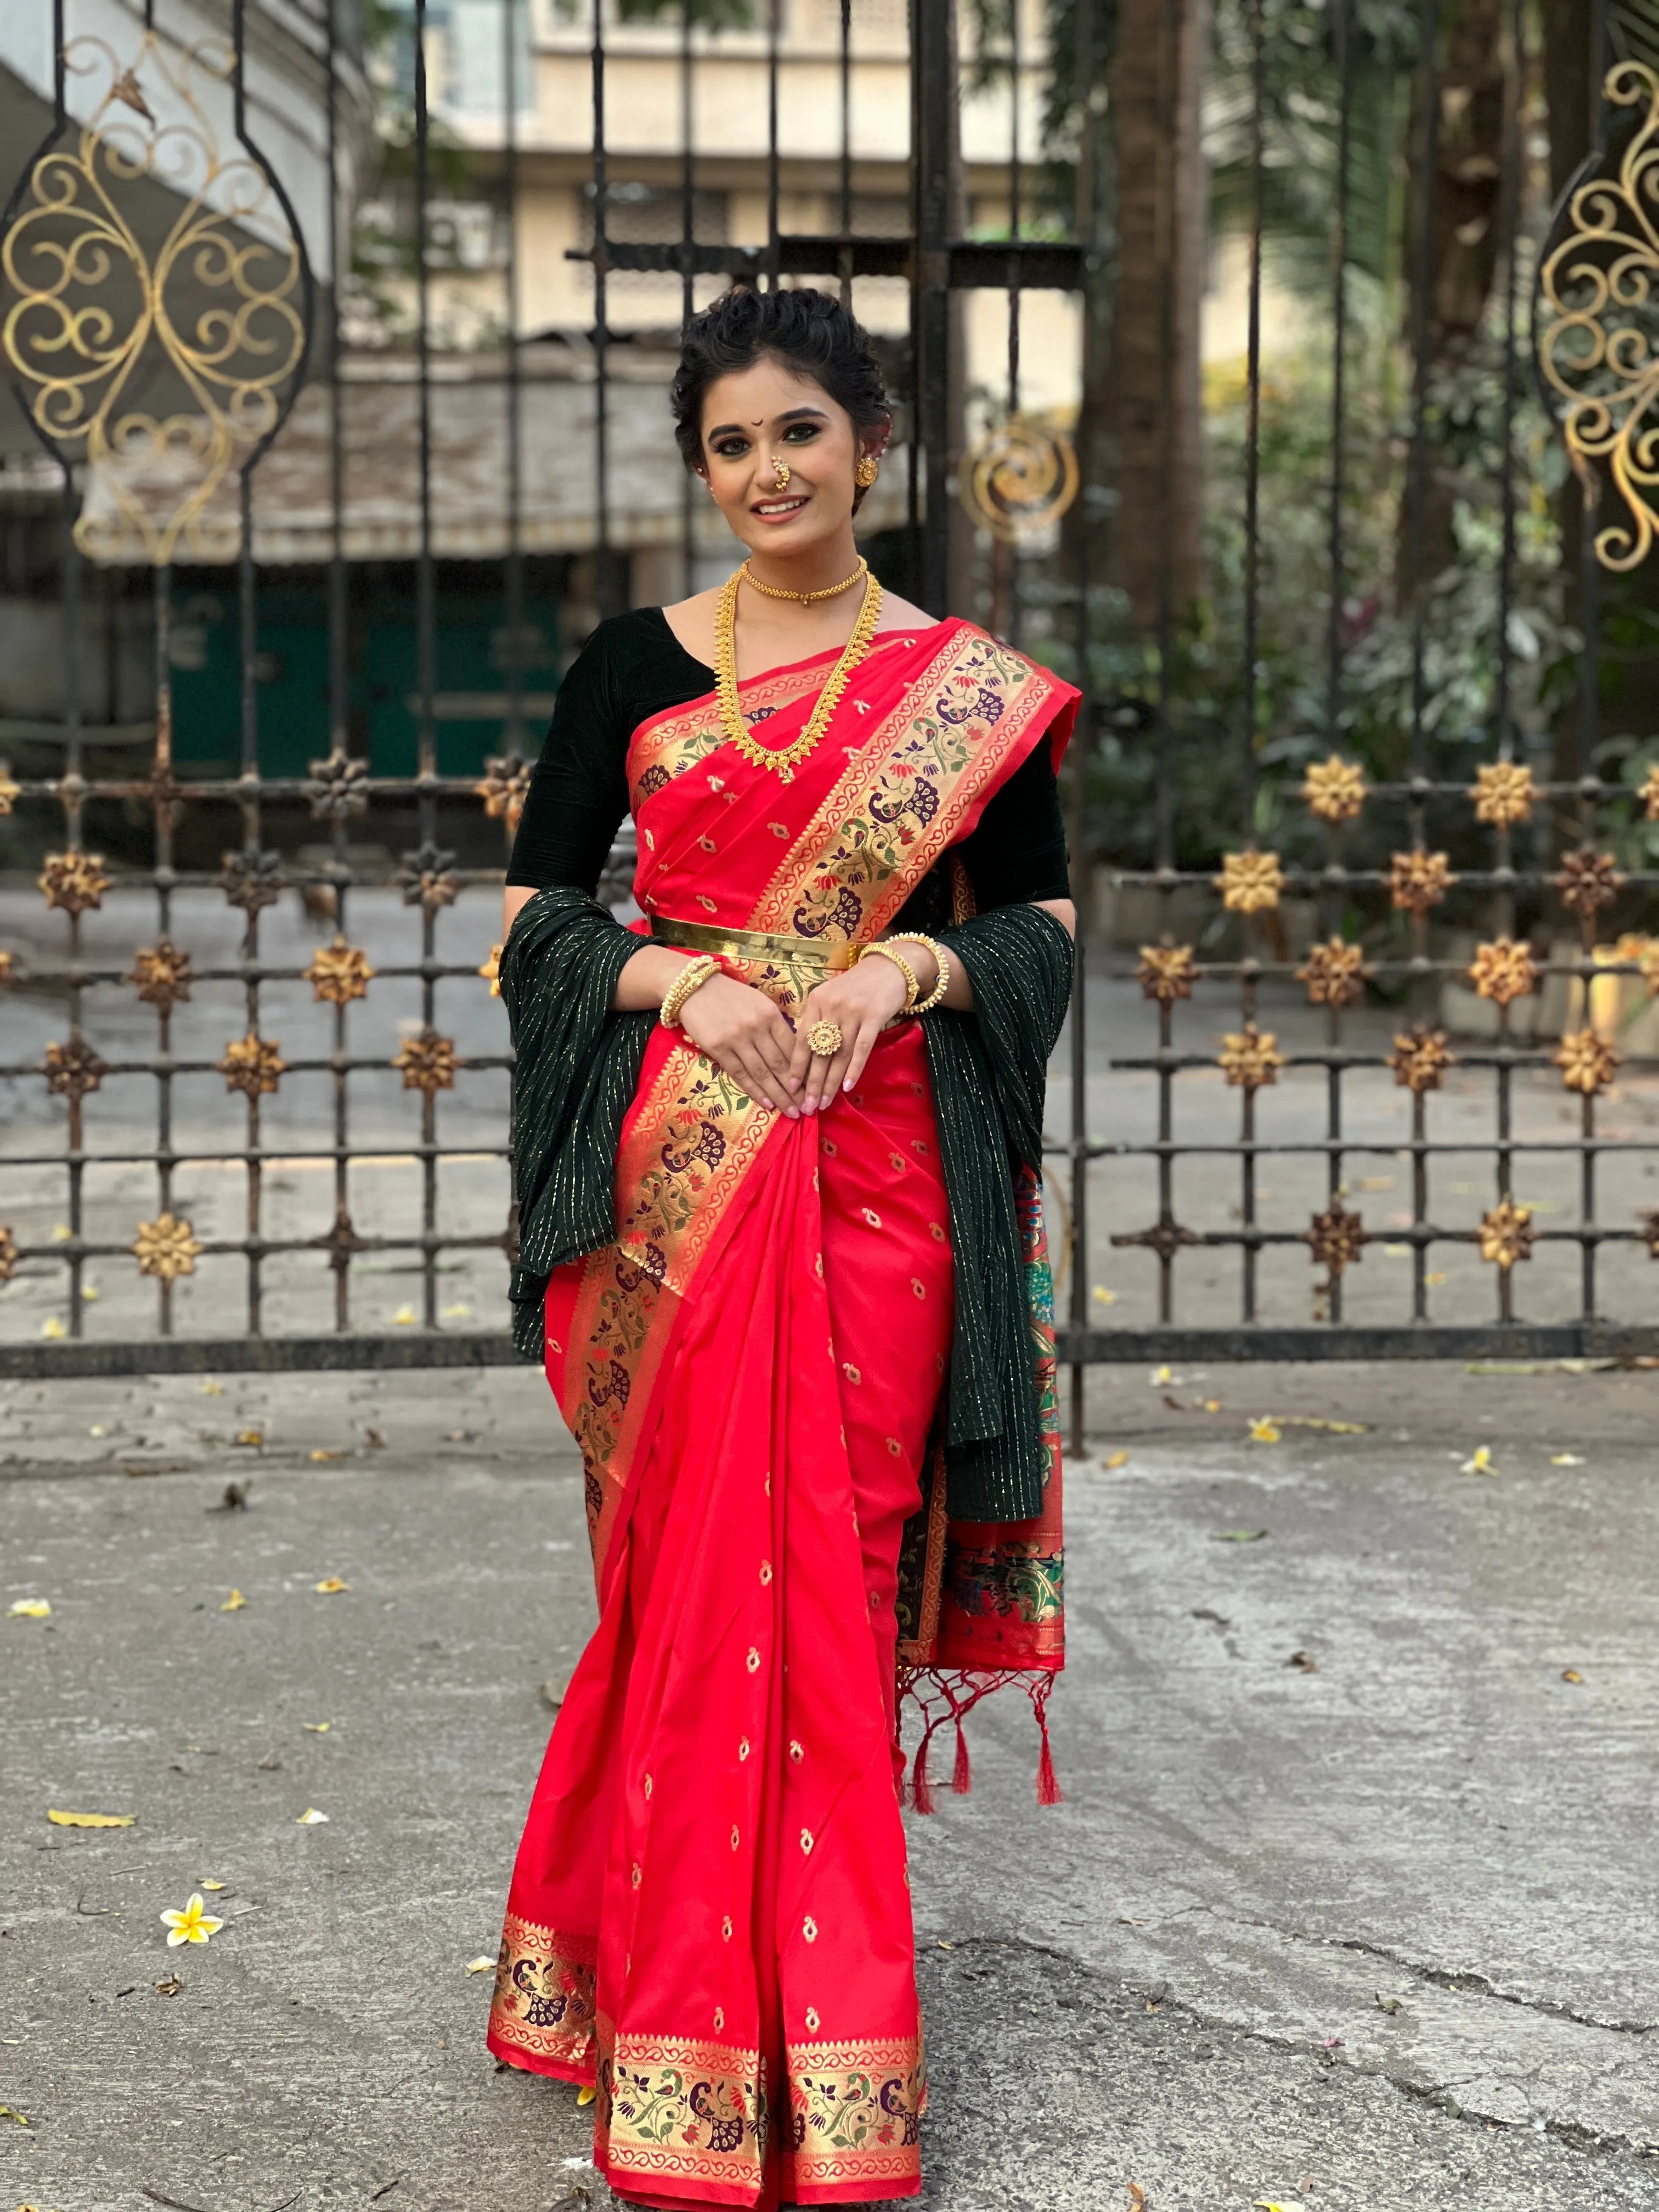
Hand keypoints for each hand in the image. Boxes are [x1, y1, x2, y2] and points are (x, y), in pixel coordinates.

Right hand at [677, 971, 801, 1116]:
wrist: (695, 988)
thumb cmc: (731, 996)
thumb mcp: (760, 1003)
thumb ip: (776, 1025)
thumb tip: (793, 1053)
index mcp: (771, 1015)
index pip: (792, 1048)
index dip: (803, 1071)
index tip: (813, 1087)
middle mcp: (756, 1028)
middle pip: (780, 1064)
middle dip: (795, 1090)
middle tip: (807, 1108)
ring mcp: (737, 1039)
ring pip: (762, 1073)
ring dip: (779, 1096)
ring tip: (792, 1112)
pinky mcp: (718, 1049)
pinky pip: (740, 1075)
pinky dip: (755, 1091)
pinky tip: (768, 1104)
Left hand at [787, 955, 909, 1112]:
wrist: (889, 968)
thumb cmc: (857, 987)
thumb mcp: (830, 997)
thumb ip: (818, 1020)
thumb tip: (805, 1056)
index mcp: (816, 1001)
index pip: (802, 1039)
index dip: (796, 1066)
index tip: (790, 1088)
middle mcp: (831, 1006)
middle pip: (819, 1051)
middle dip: (812, 1082)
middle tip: (807, 1106)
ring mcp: (853, 1011)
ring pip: (839, 1054)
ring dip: (831, 1082)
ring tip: (825, 1103)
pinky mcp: (874, 1016)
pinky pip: (862, 1048)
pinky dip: (854, 1069)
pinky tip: (847, 1087)